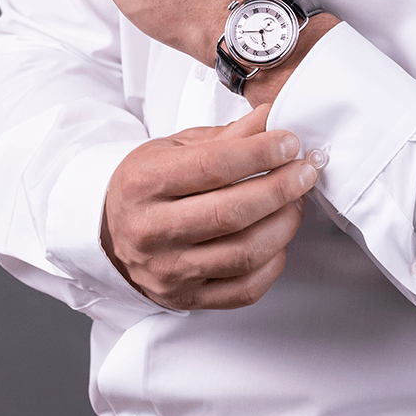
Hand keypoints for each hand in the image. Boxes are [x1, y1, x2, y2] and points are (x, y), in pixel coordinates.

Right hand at [102, 106, 316, 309]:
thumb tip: (274, 118)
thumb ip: (227, 136)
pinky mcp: (188, 298)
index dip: (260, 153)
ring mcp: (169, 270)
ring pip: (244, 253)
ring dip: (283, 224)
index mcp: (144, 184)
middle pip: (232, 213)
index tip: (290, 143)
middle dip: (281, 188)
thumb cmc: (148, 186)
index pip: (212, 166)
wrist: (111, 234)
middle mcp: (151, 231)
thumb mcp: (175, 149)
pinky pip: (246, 289)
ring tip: (295, 203)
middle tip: (304, 172)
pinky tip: (277, 239)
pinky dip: (273, 262)